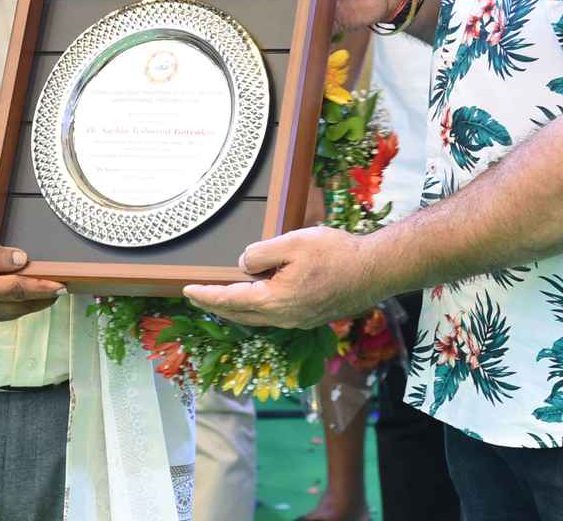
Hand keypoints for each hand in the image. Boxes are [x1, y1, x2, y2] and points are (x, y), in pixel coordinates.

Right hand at [0, 240, 65, 326]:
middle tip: (62, 289)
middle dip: (43, 299)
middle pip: (21, 306)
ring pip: (13, 314)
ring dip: (32, 305)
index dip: (43, 288)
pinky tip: (23, 298)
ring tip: (49, 294)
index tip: (61, 286)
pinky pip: (3, 315)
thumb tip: (22, 259)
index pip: (19, 290)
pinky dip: (18, 308)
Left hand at [183, 226, 378, 329]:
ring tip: (222, 299)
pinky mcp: (312, 317)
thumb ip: (260, 253)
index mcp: (275, 301)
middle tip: (197, 296)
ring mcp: (300, 321)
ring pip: (259, 318)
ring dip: (237, 309)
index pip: (230, 299)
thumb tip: (244, 265)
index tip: (187, 291)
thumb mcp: (292, 242)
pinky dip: (258, 310)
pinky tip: (259, 299)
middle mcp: (285, 318)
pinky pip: (276, 317)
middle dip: (216, 305)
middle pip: (240, 315)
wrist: (376, 271)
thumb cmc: (337, 254)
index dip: (206, 295)